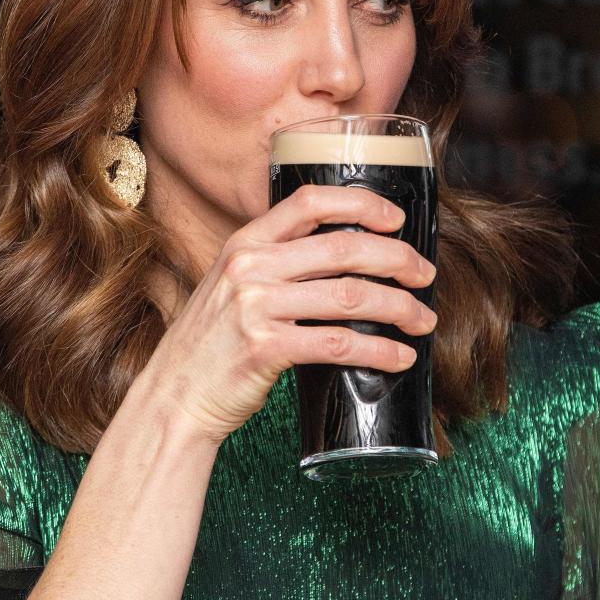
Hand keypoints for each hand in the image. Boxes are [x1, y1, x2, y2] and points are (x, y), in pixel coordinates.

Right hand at [139, 184, 437, 444]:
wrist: (174, 397)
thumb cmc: (212, 345)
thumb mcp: (232, 286)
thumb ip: (275, 264)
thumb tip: (343, 258)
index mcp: (245, 243)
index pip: (310, 202)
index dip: (360, 204)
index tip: (396, 220)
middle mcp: (250, 268)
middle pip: (343, 248)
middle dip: (397, 260)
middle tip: (425, 275)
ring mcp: (256, 307)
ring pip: (350, 297)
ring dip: (399, 308)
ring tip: (422, 320)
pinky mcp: (266, 349)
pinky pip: (339, 344)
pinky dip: (379, 351)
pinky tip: (399, 357)